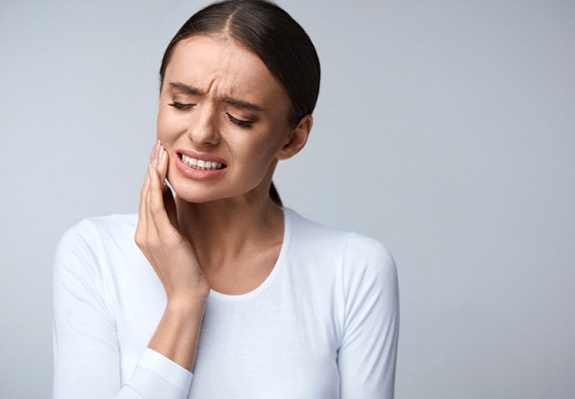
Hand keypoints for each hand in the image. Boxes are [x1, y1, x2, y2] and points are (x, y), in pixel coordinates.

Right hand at [135, 140, 209, 302]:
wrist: (188, 295)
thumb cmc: (185, 268)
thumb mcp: (177, 237)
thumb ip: (171, 218)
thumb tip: (171, 195)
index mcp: (147, 232)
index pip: (148, 197)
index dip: (153, 174)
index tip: (159, 154)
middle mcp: (144, 232)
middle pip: (146, 192)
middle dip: (152, 167)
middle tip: (158, 145)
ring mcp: (152, 235)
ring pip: (149, 196)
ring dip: (154, 171)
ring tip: (159, 150)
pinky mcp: (164, 238)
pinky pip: (156, 208)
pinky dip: (155, 187)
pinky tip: (158, 171)